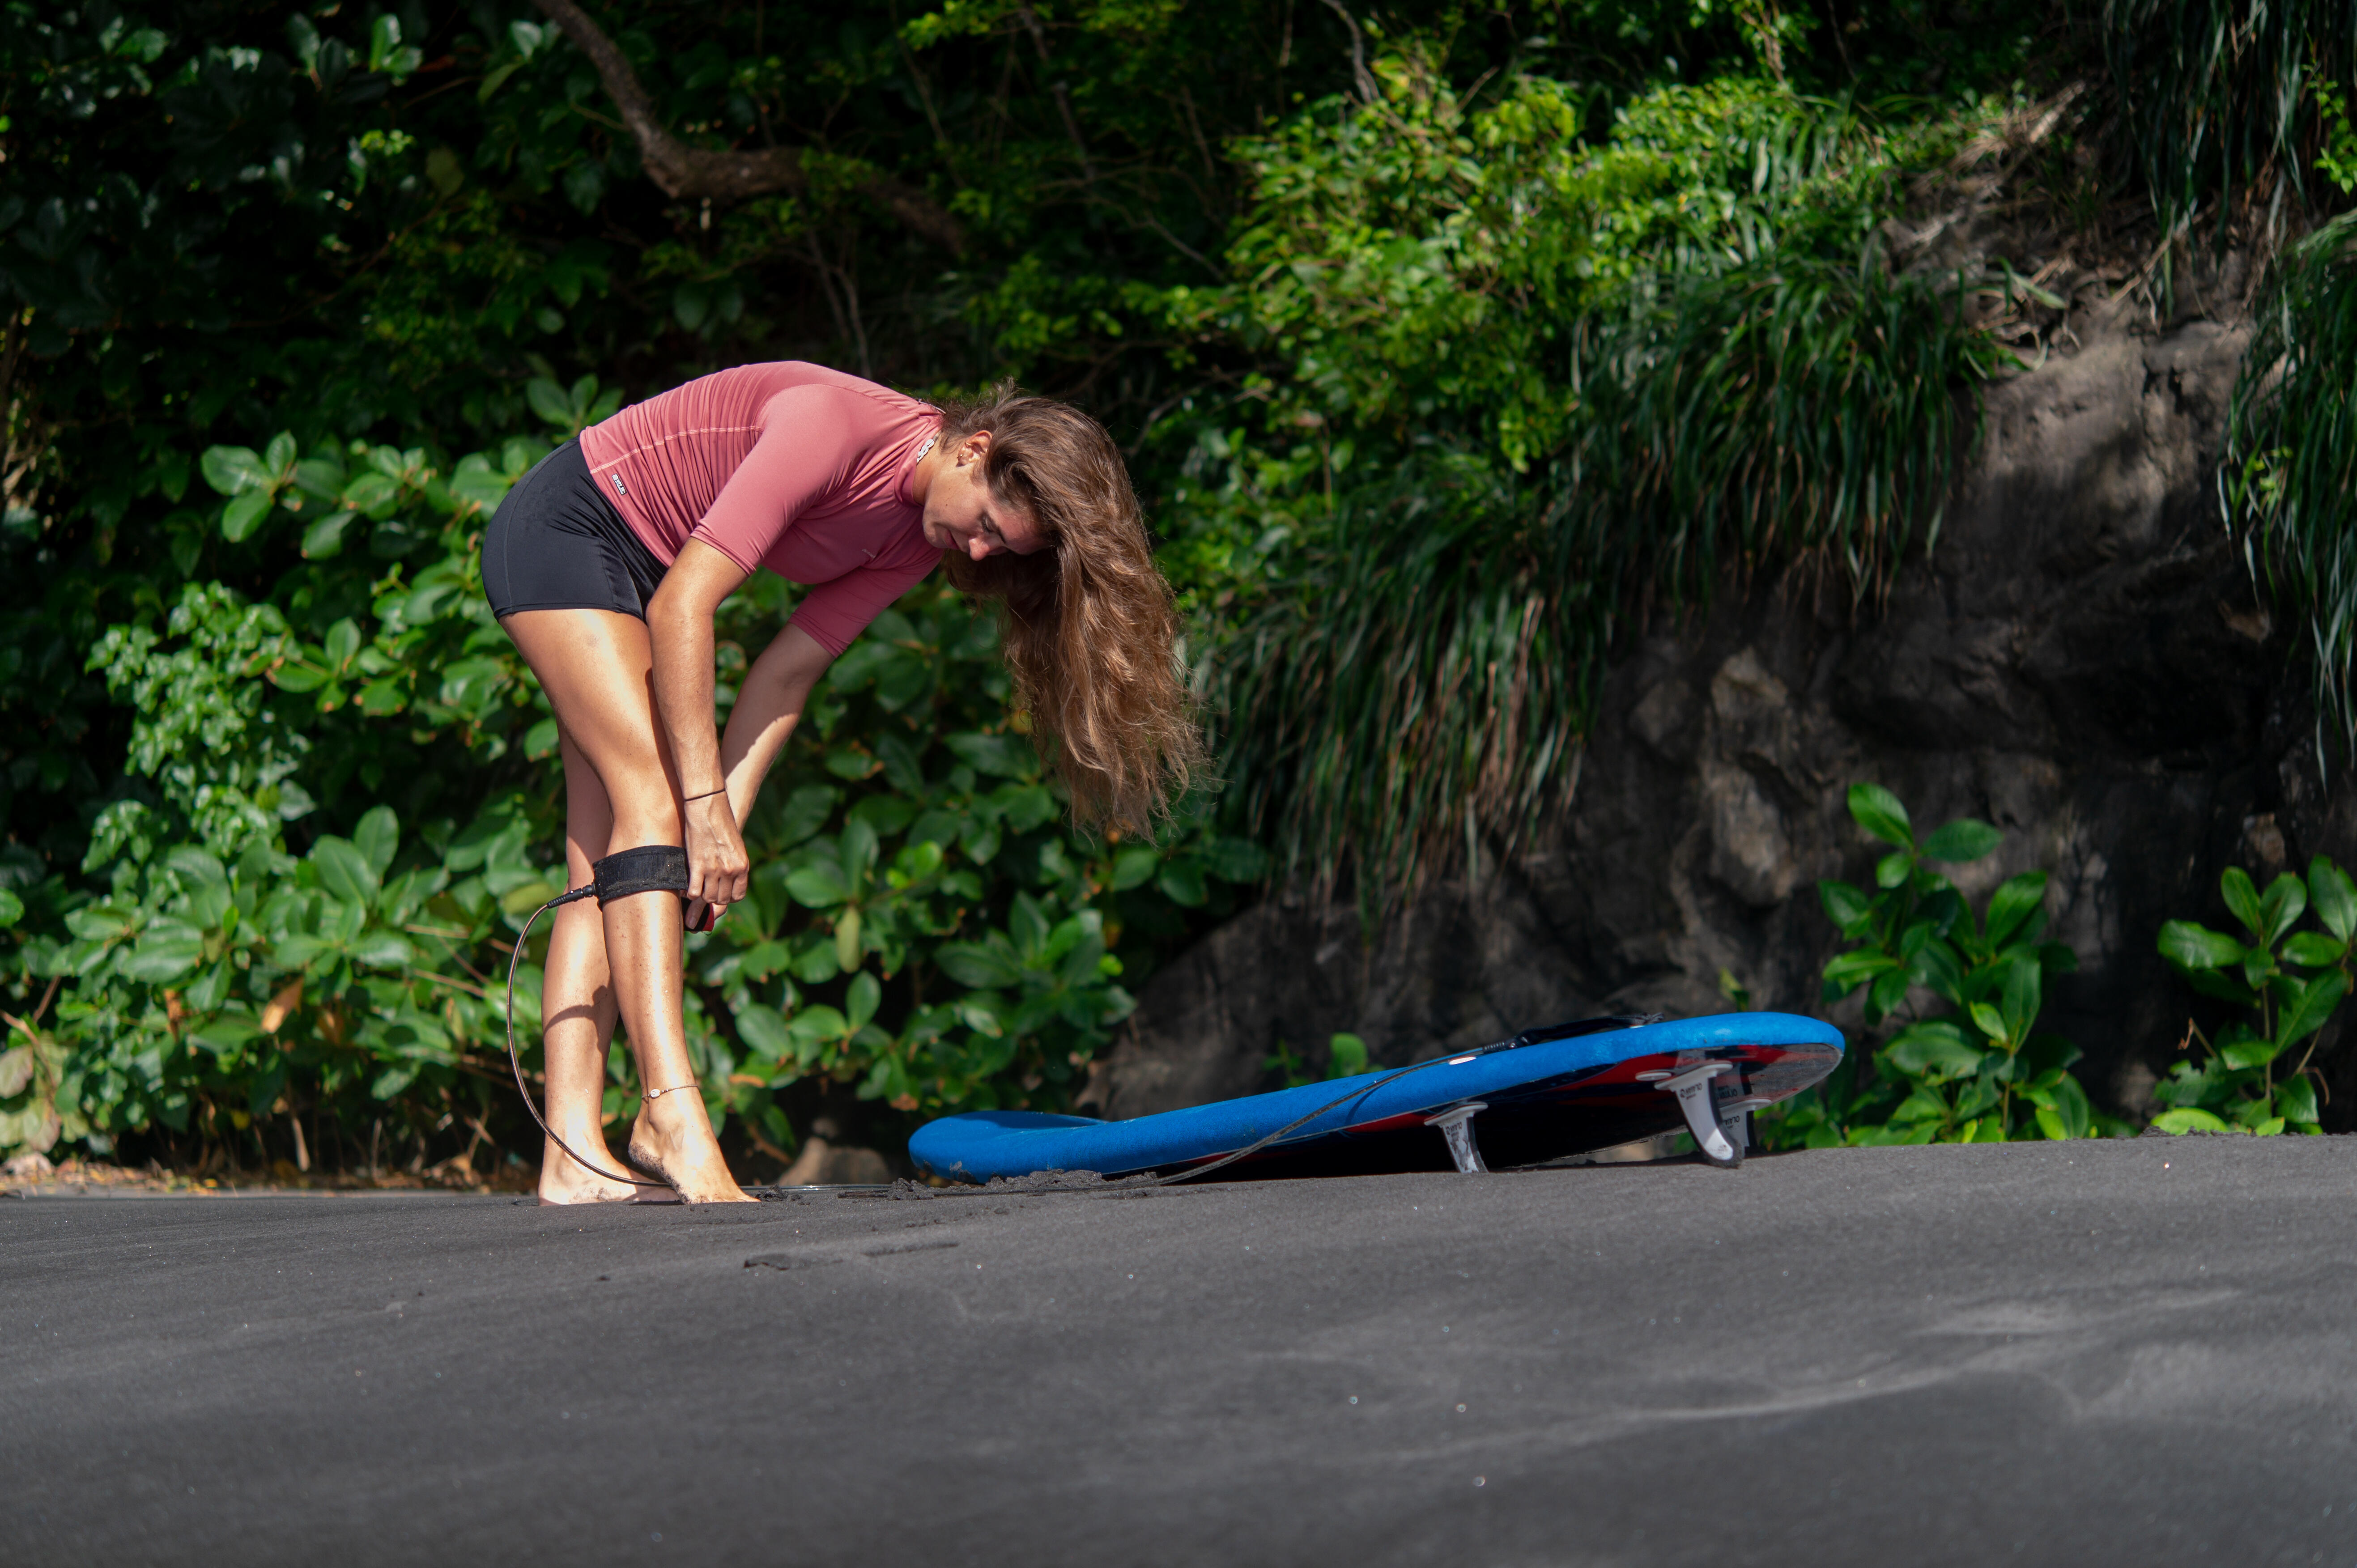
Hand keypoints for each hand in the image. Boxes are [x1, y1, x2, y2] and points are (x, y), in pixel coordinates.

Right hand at [681, 791, 748, 928]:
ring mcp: (715, 870)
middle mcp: (731, 870)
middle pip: (722, 899)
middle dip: (713, 899)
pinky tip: (687, 888)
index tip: (720, 893)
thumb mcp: (736, 846)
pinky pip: (695, 892)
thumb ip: (734, 864)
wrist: (708, 807)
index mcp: (743, 866)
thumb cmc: (721, 823)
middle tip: (705, 892)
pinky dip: (690, 894)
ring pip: (708, 898)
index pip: (737, 896)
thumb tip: (728, 880)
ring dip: (701, 897)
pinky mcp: (698, 866)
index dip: (728, 898)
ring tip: (696, 889)